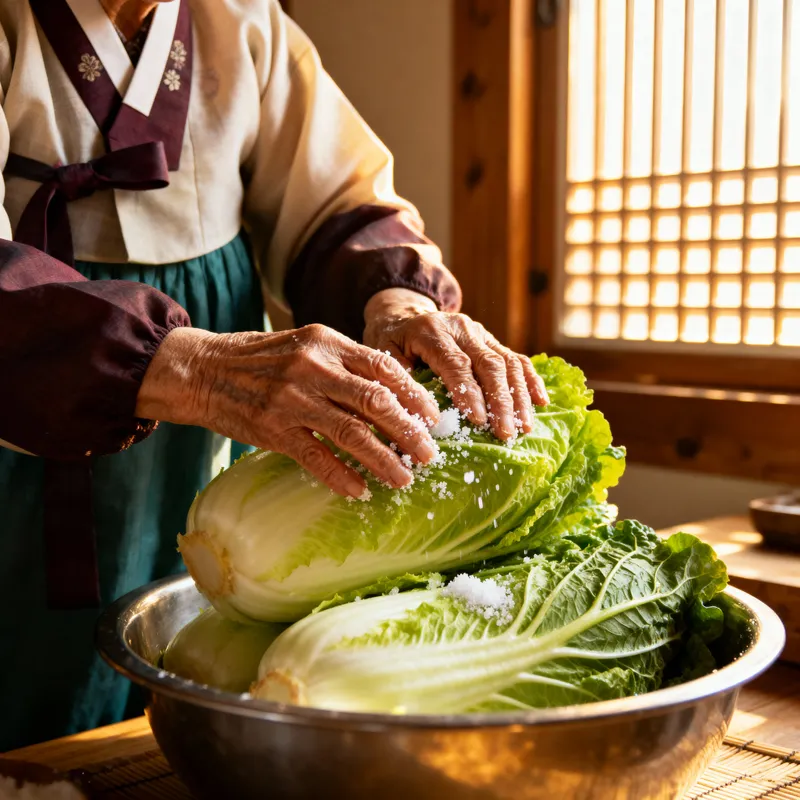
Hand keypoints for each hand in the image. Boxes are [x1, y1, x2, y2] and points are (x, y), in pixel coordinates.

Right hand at [135, 325, 440, 497]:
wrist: (201, 370)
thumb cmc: (260, 359)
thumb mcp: (305, 345)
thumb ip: (344, 362)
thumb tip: (390, 392)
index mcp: (326, 342)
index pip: (383, 367)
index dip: (414, 394)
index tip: (433, 416)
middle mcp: (313, 368)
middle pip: (376, 402)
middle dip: (410, 431)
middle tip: (430, 453)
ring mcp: (292, 400)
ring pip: (352, 434)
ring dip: (384, 460)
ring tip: (404, 479)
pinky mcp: (273, 430)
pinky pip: (317, 458)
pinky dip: (342, 477)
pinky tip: (361, 490)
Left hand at [363, 288, 548, 439]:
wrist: (402, 314)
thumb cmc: (391, 342)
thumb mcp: (382, 355)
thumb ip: (397, 379)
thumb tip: (413, 415)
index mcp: (430, 331)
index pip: (455, 363)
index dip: (468, 392)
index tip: (478, 420)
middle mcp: (460, 328)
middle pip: (488, 363)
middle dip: (500, 401)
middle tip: (506, 433)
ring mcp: (480, 332)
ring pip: (507, 362)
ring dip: (519, 397)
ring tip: (524, 428)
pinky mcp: (491, 340)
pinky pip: (517, 359)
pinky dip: (530, 380)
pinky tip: (541, 402)